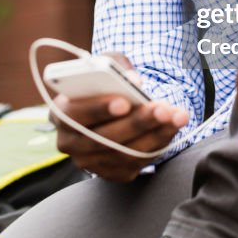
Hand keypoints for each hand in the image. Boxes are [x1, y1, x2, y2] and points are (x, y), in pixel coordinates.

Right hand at [50, 52, 188, 181]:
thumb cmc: (104, 82)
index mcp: (61, 113)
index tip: (125, 101)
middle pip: (104, 138)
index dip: (99, 108)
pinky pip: (136, 164)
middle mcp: (70, 142)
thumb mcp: (106, 65)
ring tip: (177, 116)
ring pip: (123, 153)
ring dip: (154, 134)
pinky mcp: (110, 173)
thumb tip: (134, 82)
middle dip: (137, 122)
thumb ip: (117, 67)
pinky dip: (157, 145)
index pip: (75, 114)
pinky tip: (172, 128)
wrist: (108, 108)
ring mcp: (89, 162)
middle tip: (163, 109)